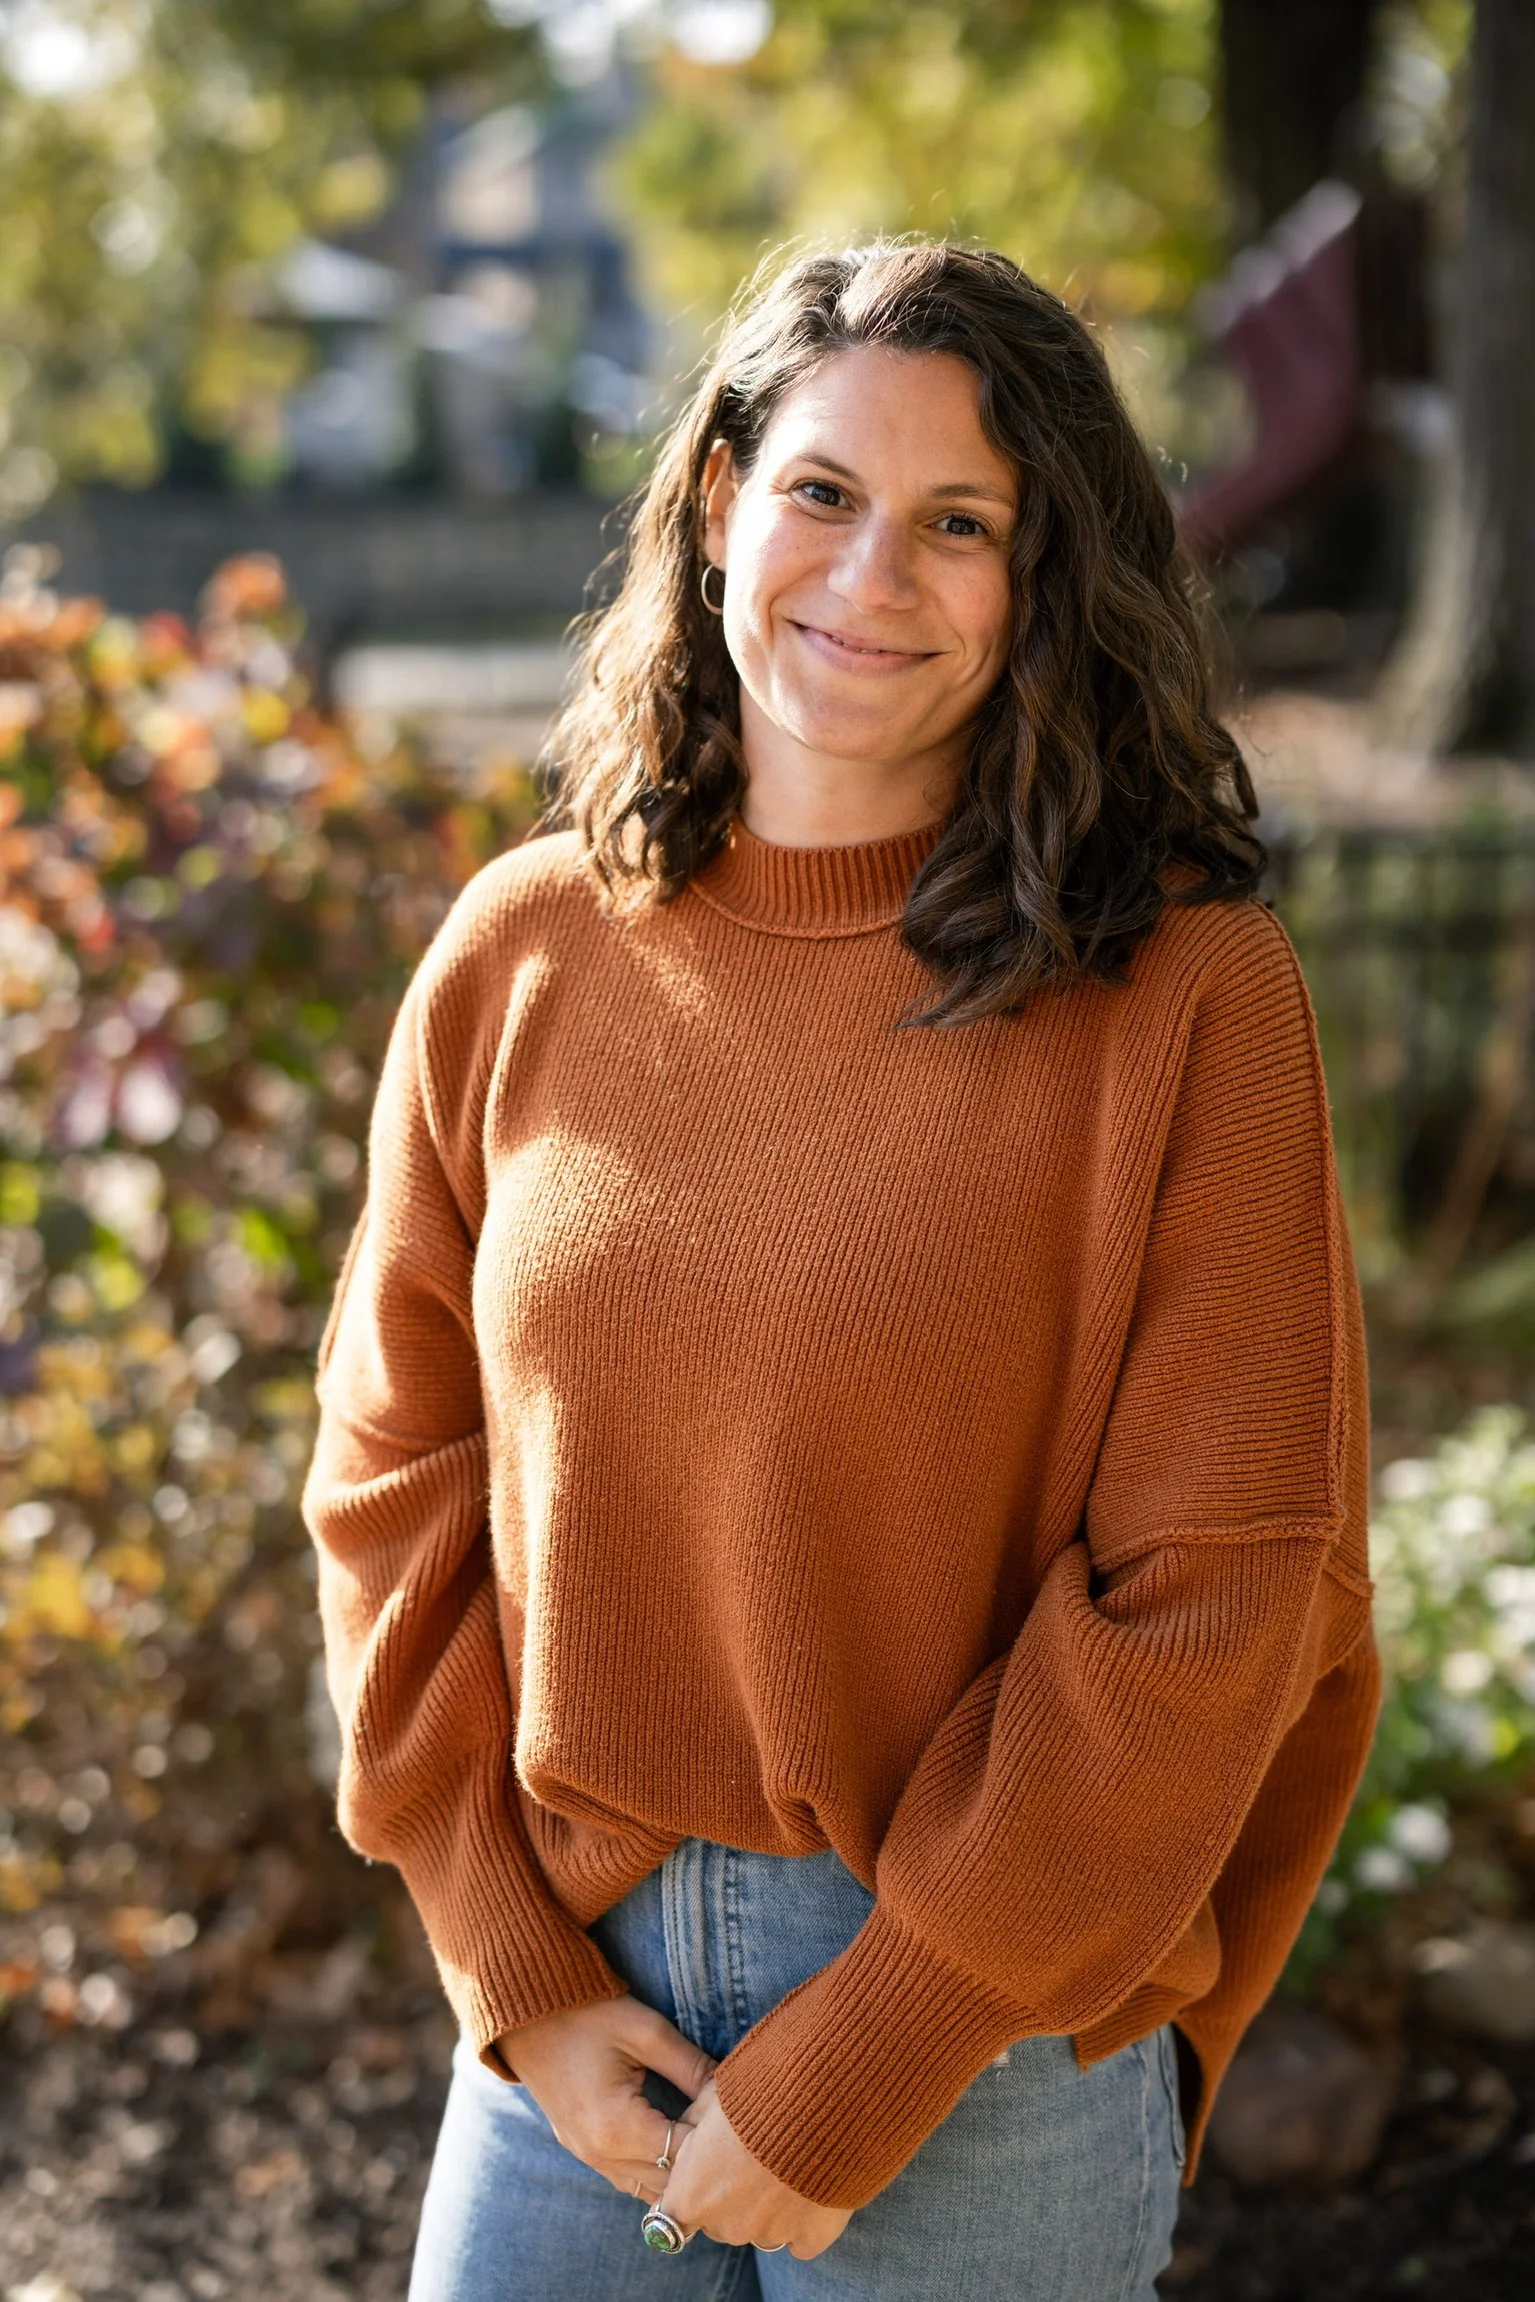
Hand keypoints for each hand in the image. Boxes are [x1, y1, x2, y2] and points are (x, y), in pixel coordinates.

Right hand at [496, 1995, 714, 2201]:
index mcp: (616, 2126)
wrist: (527, 2015)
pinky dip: (654, 2170)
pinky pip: (628, 2178)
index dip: (715, 2140)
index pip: (684, 2155)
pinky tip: (676, 2146)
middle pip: (668, 2183)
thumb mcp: (646, 2031)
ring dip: (678, 2173)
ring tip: (707, 2144)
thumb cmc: (589, 2015)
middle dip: (701, 2163)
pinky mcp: (582, 2151)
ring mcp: (587, 2156)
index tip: (736, 2117)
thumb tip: (732, 2091)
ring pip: (648, 2190)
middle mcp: (599, 2154)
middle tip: (729, 2135)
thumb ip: (691, 2066)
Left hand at [658, 2078, 852, 2258]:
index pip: (673, 2216)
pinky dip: (805, 2220)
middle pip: (721, 2222)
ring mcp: (770, 2234)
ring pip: (762, 2229)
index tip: (705, 2177)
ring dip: (769, 2206)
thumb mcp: (707, 2099)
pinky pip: (802, 2239)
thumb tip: (687, 2142)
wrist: (815, 2096)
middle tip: (752, 2157)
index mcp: (691, 2196)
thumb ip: (691, 2131)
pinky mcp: (810, 2236)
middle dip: (731, 2198)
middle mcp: (726, 2225)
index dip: (690, 2195)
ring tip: (788, 2162)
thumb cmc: (754, 2092)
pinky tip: (812, 2186)